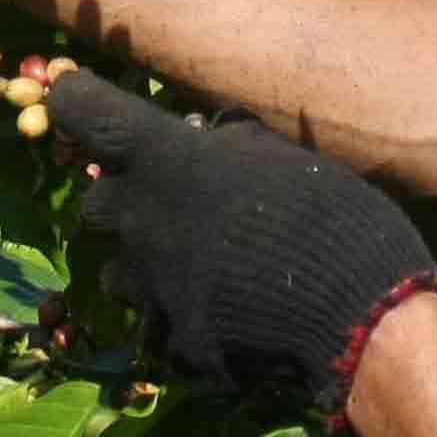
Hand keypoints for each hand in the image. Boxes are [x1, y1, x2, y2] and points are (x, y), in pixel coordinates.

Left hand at [60, 72, 436, 414]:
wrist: (358, 315)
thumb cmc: (332, 215)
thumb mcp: (285, 155)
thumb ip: (231, 144)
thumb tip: (209, 133)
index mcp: (168, 158)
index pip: (85, 112)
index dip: (77, 102)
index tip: (79, 97)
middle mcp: (142, 219)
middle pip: (94, 202)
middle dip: (123, 200)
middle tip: (168, 201)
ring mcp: (150, 285)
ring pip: (115, 271)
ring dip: (142, 264)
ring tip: (193, 265)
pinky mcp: (171, 339)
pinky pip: (159, 324)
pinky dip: (182, 317)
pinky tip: (225, 315)